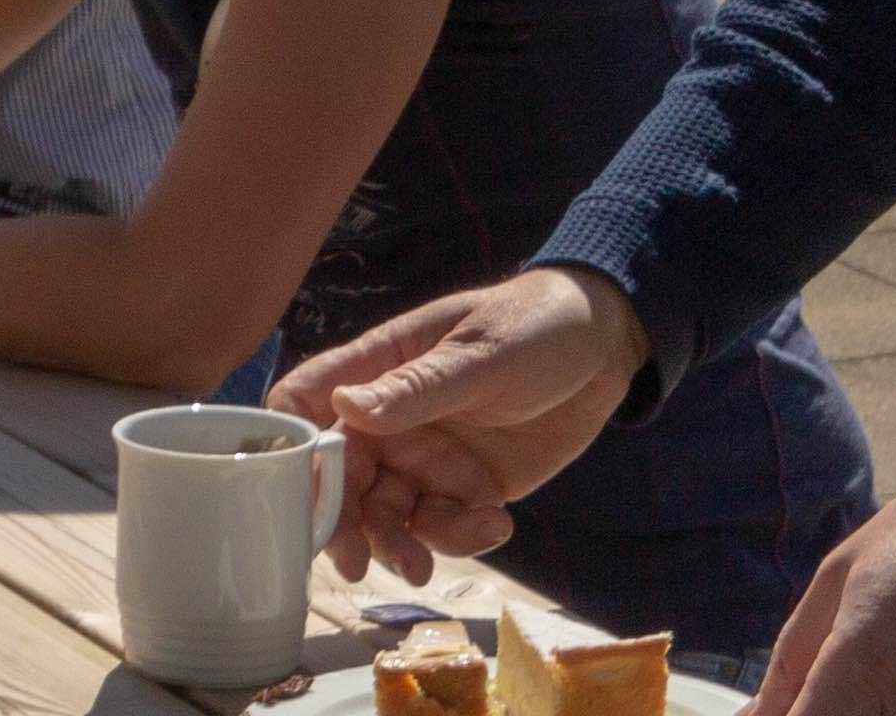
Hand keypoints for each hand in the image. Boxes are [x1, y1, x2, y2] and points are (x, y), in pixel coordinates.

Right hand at [264, 264, 649, 584]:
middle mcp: (389, 420)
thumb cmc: (533, 326)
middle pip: (340, 477)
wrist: (604, 351)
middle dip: (342, 522)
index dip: (291, 447)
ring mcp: (426, 457)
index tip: (298, 491)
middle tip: (355, 564)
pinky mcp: (466, 488)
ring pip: (387, 513)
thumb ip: (416, 387)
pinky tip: (499, 524)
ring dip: (396, 544)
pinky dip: (461, 538)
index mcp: (375, 369)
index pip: (304, 405)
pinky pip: (445, 527)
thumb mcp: (480, 353)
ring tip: (423, 568)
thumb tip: (343, 406)